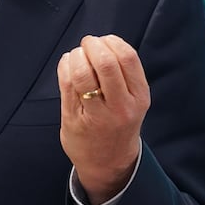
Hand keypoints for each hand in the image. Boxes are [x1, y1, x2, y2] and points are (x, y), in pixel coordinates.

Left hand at [58, 35, 149, 204]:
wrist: (109, 163)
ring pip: (82, 72)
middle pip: (105, 62)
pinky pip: (66, 83)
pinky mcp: (74, 119)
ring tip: (76, 56)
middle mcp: (121, 106)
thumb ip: (123, 73)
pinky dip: (64, 66)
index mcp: (139, 96)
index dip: (111, 41)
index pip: (127, 57)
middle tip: (87, 44)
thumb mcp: (133, 100)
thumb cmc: (119, 123)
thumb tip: (101, 42)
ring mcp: (97, 114)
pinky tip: (67, 66)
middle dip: (91, 45)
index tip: (103, 41)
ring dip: (76, 55)